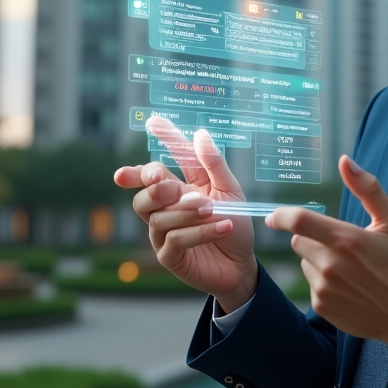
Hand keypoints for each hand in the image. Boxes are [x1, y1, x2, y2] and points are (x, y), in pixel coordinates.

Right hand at [113, 118, 256, 311]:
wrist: (242, 265)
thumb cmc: (235, 225)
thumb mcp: (231, 191)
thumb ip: (214, 164)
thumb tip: (200, 134)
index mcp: (181, 188)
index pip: (165, 163)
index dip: (160, 143)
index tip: (153, 122)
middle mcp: (167, 209)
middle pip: (144, 193)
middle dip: (154, 185)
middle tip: (171, 185)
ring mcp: (164, 234)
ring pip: (158, 217)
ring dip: (186, 211)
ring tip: (213, 209)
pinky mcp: (170, 257)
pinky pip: (174, 240)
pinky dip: (199, 231)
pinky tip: (222, 227)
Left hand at [266, 156, 387, 358]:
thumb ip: (367, 188)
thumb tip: (345, 161)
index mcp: (346, 239)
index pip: (299, 221)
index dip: (281, 215)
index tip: (273, 216)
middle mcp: (331, 265)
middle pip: (299, 241)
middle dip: (313, 238)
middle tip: (340, 245)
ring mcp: (324, 288)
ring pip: (304, 262)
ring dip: (318, 260)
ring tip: (348, 268)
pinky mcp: (322, 306)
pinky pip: (310, 284)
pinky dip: (323, 281)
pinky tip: (347, 286)